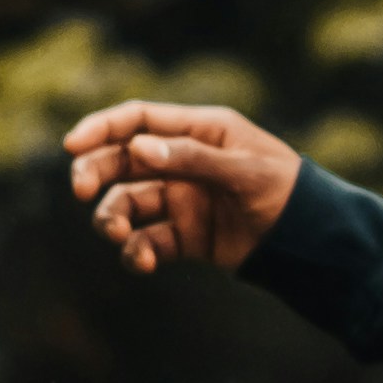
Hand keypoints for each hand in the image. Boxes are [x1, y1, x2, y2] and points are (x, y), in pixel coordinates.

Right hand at [65, 97, 300, 278]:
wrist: (310, 242)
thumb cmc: (286, 192)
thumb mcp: (245, 171)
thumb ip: (192, 159)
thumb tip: (137, 150)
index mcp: (199, 131)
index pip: (139, 121)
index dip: (102, 128)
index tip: (72, 145)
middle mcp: (183, 162)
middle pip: (121, 161)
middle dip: (96, 173)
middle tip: (83, 191)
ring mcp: (181, 199)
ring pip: (128, 204)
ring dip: (113, 218)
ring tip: (118, 234)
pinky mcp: (184, 237)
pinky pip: (147, 241)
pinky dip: (138, 252)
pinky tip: (143, 262)